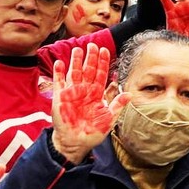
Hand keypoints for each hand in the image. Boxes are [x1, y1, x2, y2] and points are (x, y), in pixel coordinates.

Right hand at [52, 43, 128, 163]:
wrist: (75, 143)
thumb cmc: (93, 132)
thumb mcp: (108, 119)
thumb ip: (117, 105)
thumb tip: (128, 94)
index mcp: (96, 94)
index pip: (100, 74)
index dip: (102, 62)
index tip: (105, 50)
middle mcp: (84, 90)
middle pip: (88, 70)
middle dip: (91, 57)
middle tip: (93, 45)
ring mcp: (72, 93)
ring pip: (74, 72)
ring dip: (76, 61)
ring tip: (77, 50)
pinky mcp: (60, 98)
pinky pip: (59, 82)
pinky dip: (59, 73)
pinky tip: (60, 63)